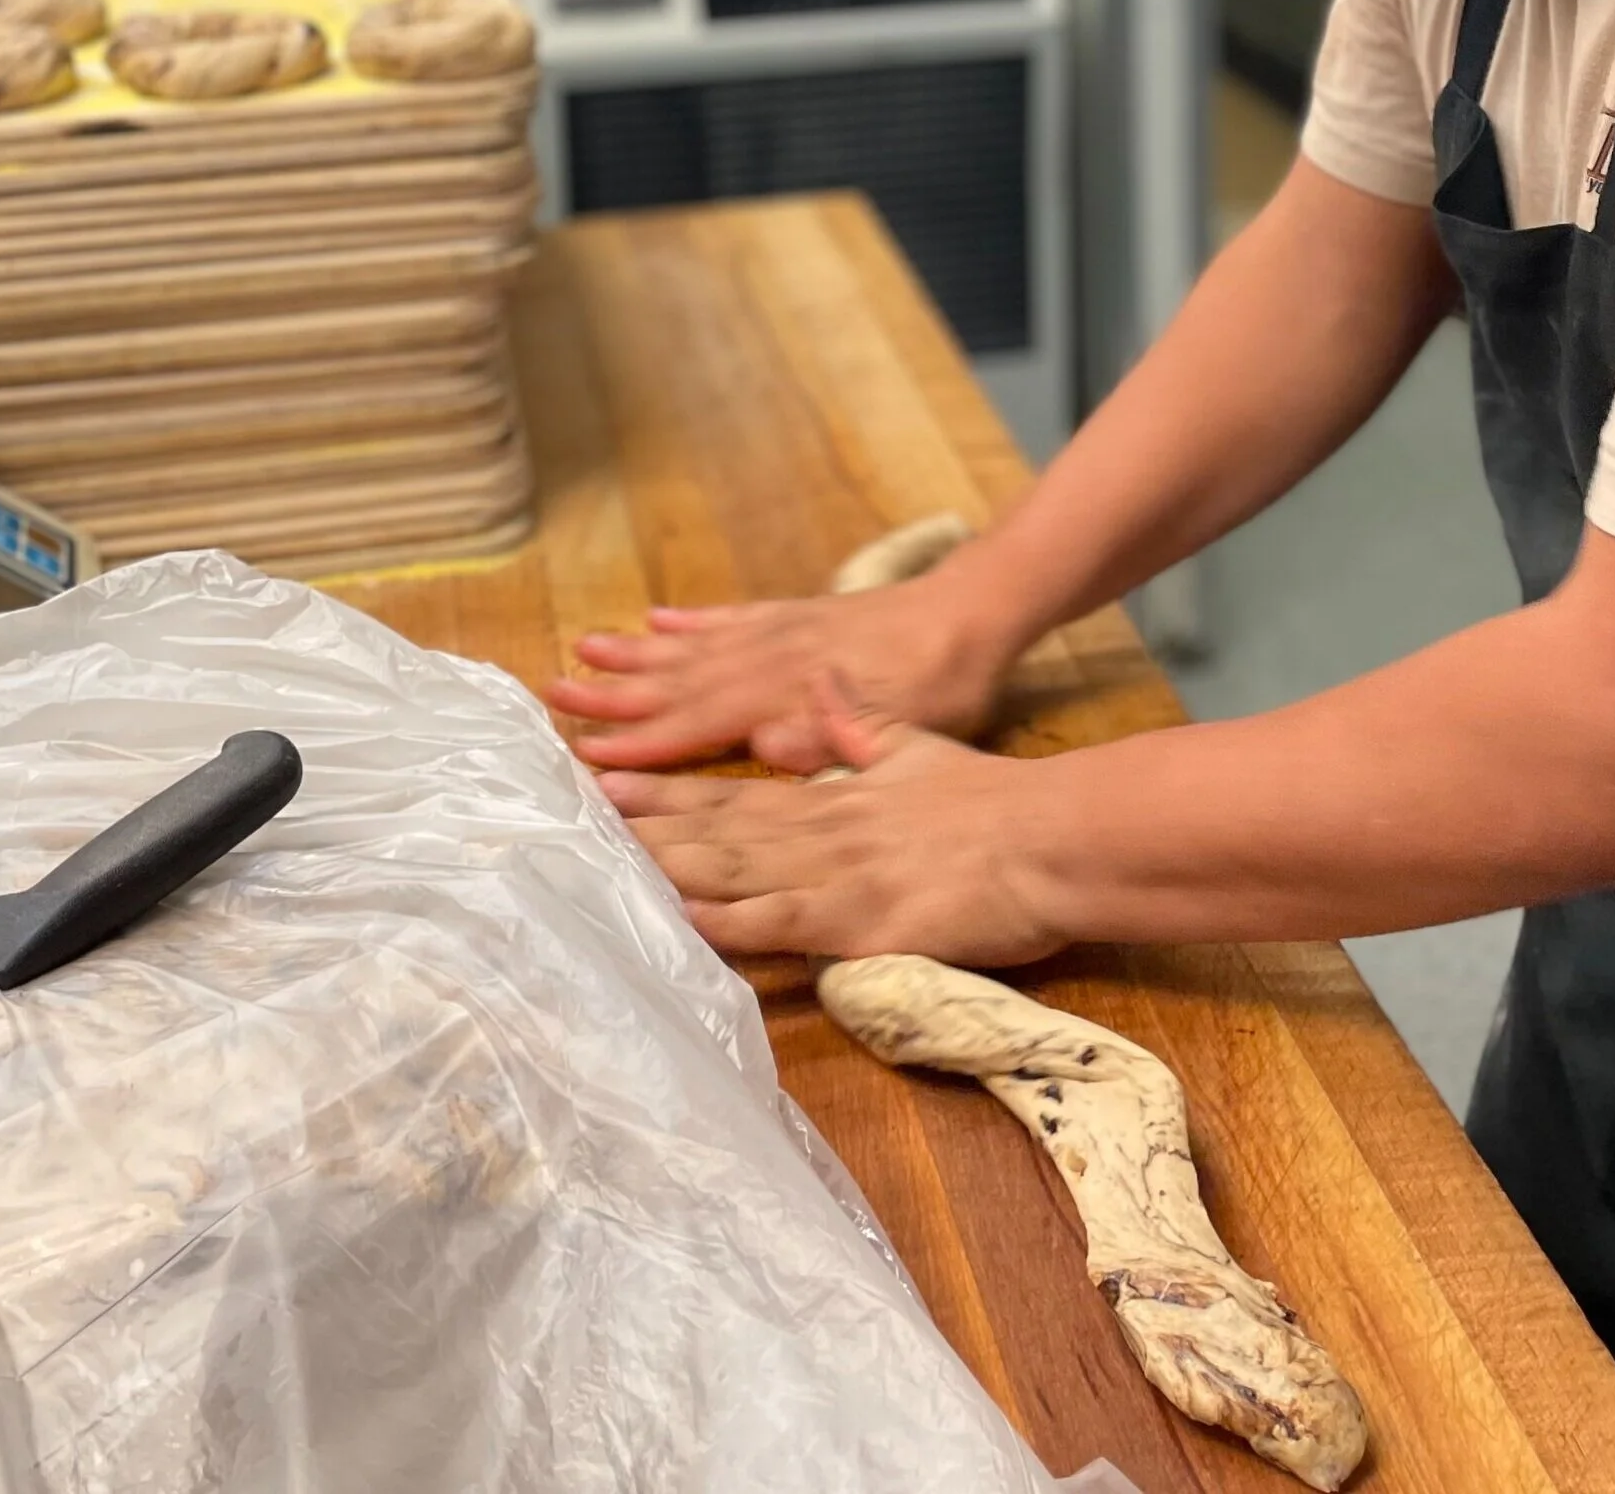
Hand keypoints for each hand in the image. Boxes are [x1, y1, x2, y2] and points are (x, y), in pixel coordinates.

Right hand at [551, 572, 1012, 772]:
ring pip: (692, 647)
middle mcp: (770, 660)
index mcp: (788, 696)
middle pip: (678, 682)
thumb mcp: (902, 726)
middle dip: (614, 694)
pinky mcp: (795, 615)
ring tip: (580, 651)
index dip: (643, 745)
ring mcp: (779, 633)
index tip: (587, 756)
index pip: (699, 725)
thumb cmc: (942, 683)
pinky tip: (655, 621)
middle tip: (551, 697)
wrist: (972, 612)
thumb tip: (764, 747)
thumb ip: (831, 738)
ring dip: (636, 654)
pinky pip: (729, 619)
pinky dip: (689, 622)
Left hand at [602, 678, 1072, 962]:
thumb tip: (818, 692)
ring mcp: (834, 873)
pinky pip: (782, 922)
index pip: (726, 790)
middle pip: (712, 828)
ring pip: (732, 870)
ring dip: (666, 868)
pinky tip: (683, 920)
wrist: (1047, 836)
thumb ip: (858, 727)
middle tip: (567, 822)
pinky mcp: (859, 919)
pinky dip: (730, 921)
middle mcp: (816, 828)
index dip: (661, 786)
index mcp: (826, 793)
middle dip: (640, 827)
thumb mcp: (914, 748)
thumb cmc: (987, 799)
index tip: (600, 779)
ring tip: (602, 865)